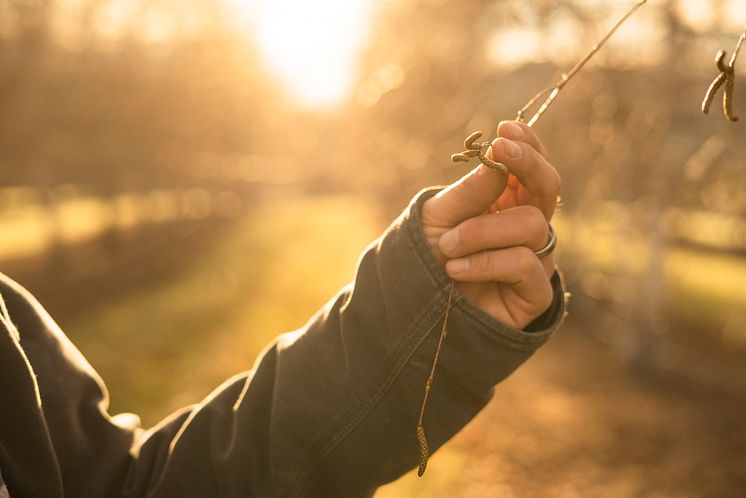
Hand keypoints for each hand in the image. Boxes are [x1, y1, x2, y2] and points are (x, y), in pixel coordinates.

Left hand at [421, 121, 560, 328]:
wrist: (418, 307)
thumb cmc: (430, 256)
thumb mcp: (440, 216)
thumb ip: (470, 192)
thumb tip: (498, 158)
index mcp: (507, 202)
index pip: (531, 167)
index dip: (527, 145)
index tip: (505, 129)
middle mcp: (526, 227)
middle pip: (548, 187)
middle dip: (527, 163)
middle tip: (500, 149)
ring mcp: (534, 259)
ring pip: (531, 224)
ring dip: (482, 230)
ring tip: (446, 246)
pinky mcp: (534, 293)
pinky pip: (526, 264)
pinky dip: (487, 262)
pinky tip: (456, 269)